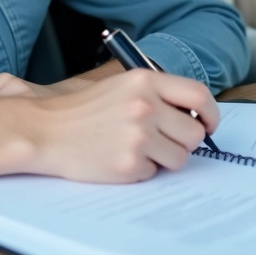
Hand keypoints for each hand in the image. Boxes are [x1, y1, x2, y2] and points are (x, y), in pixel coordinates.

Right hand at [0, 69, 218, 182]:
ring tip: (135, 150)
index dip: (210, 114)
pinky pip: (154, 173)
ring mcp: (138, 135)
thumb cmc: (83, 111)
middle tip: (161, 142)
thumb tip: (197, 116)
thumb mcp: (121, 86)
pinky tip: (118, 159)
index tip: (208, 125)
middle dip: (183, 142)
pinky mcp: (129, 163)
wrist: (44, 130)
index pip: (199, 95)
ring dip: (163, 159)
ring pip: (179, 158)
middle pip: (194, 133)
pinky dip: (141, 171)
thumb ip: (158, 94)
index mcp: (145, 81)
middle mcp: (145, 105)